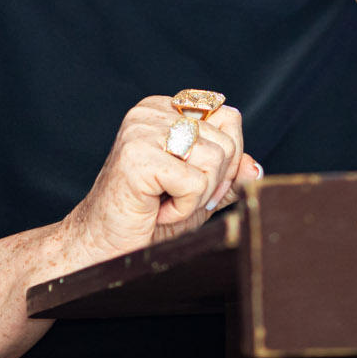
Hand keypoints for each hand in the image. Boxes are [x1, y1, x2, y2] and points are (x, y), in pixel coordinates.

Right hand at [53, 96, 260, 270]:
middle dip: (214, 182)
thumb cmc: (147, 221)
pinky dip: (183, 209)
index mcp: (165, 109)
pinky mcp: (137, 156)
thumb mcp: (199, 194)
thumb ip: (228, 176)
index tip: (197, 185)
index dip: (228, 159)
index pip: (229, 117)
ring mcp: (141, 130)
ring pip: (215, 161)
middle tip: (177, 198)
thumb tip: (255, 168)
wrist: (101, 248)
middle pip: (227, 140)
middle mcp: (151, 111)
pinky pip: (194, 183)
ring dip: (196, 197)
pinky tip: (155, 210)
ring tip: (163, 203)